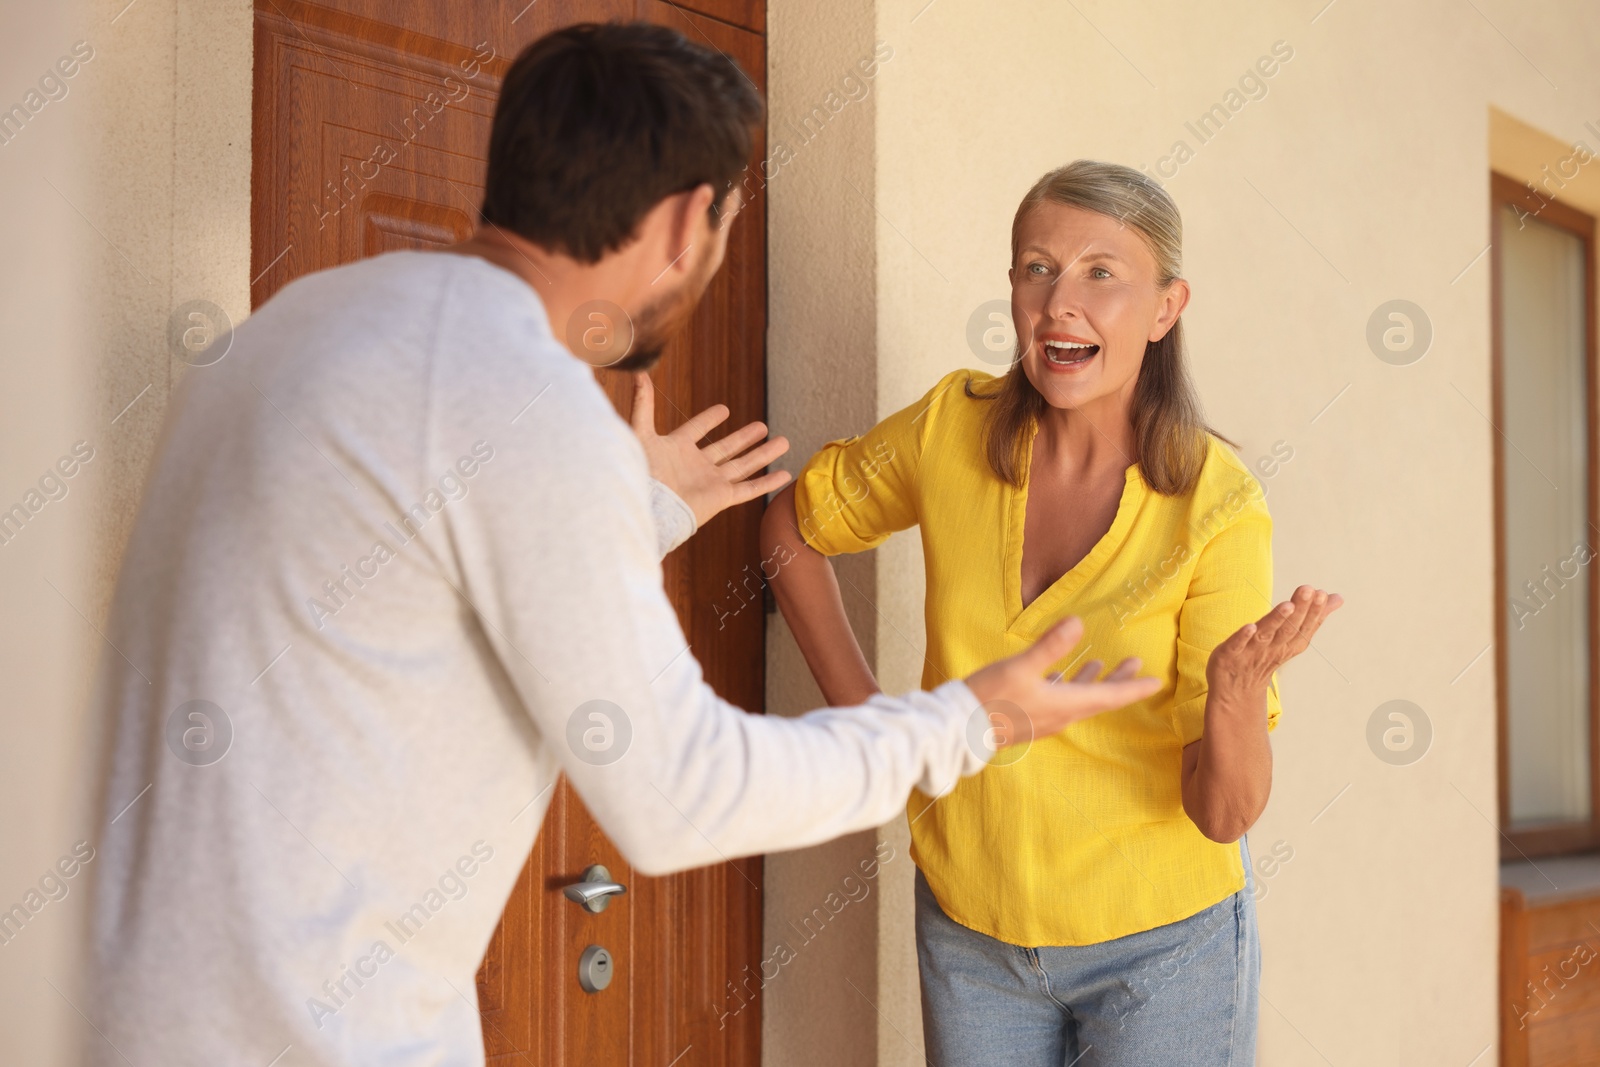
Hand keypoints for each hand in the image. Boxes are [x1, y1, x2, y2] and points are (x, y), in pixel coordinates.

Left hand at [630, 373, 791, 526]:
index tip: (724, 410)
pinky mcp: (722, 497)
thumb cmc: (643, 473)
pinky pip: (749, 489)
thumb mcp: (642, 433)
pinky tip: (784, 475)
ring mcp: (711, 482)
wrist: (650, 506)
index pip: (696, 430)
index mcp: (677, 450)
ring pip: (743, 465)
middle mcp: (696, 466)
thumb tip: (637, 373)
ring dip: (763, 454)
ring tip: (782, 442)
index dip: (708, 420)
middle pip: (726, 448)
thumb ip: (642, 405)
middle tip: (761, 427)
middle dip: (744, 438)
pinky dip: (767, 483)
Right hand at [964, 617, 1162, 747]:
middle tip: (1136, 664)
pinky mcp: (1029, 718)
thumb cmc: (990, 697)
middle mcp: (1060, 715)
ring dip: (1092, 682)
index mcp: (1065, 704)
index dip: (1134, 687)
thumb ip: (1050, 646)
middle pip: (1098, 697)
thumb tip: (1078, 623)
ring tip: (1099, 665)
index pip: (1110, 696)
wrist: (960, 730)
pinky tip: (1058, 677)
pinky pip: (1058, 702)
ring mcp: (1044, 719)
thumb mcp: (1020, 667)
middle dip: (1118, 681)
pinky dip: (1066, 687)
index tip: (1157, 682)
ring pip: (1077, 699)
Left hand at [1206, 585, 1342, 701]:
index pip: (1304, 627)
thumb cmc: (1265, 656)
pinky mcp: (1230, 654)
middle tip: (1309, 590)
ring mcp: (1251, 652)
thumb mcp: (1290, 638)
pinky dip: (1243, 637)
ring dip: (1277, 620)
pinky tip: (1249, 626)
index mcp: (1289, 643)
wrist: (1237, 689)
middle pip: (1288, 629)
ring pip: (1266, 635)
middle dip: (1300, 610)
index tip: (1321, 593)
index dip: (1313, 611)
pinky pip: (1237, 645)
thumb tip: (1337, 598)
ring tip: (1288, 605)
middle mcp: (1273, 648)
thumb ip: (1312, 617)